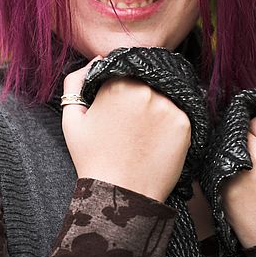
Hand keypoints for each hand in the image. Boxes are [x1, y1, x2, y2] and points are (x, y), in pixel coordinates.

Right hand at [62, 59, 191, 201]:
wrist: (120, 197)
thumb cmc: (92, 159)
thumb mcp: (71, 119)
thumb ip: (76, 81)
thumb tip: (97, 59)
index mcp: (118, 83)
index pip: (125, 72)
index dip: (121, 91)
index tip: (120, 110)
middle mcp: (145, 89)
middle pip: (146, 83)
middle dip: (140, 97)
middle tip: (133, 125)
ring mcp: (167, 106)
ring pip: (163, 97)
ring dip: (156, 109)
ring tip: (145, 135)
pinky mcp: (184, 123)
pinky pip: (178, 114)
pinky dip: (169, 125)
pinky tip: (157, 143)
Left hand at [220, 117, 255, 248]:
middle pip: (239, 132)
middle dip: (244, 140)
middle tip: (251, 156)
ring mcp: (238, 175)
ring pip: (224, 147)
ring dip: (230, 154)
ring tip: (242, 168)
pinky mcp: (224, 192)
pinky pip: (216, 168)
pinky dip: (222, 171)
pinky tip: (235, 181)